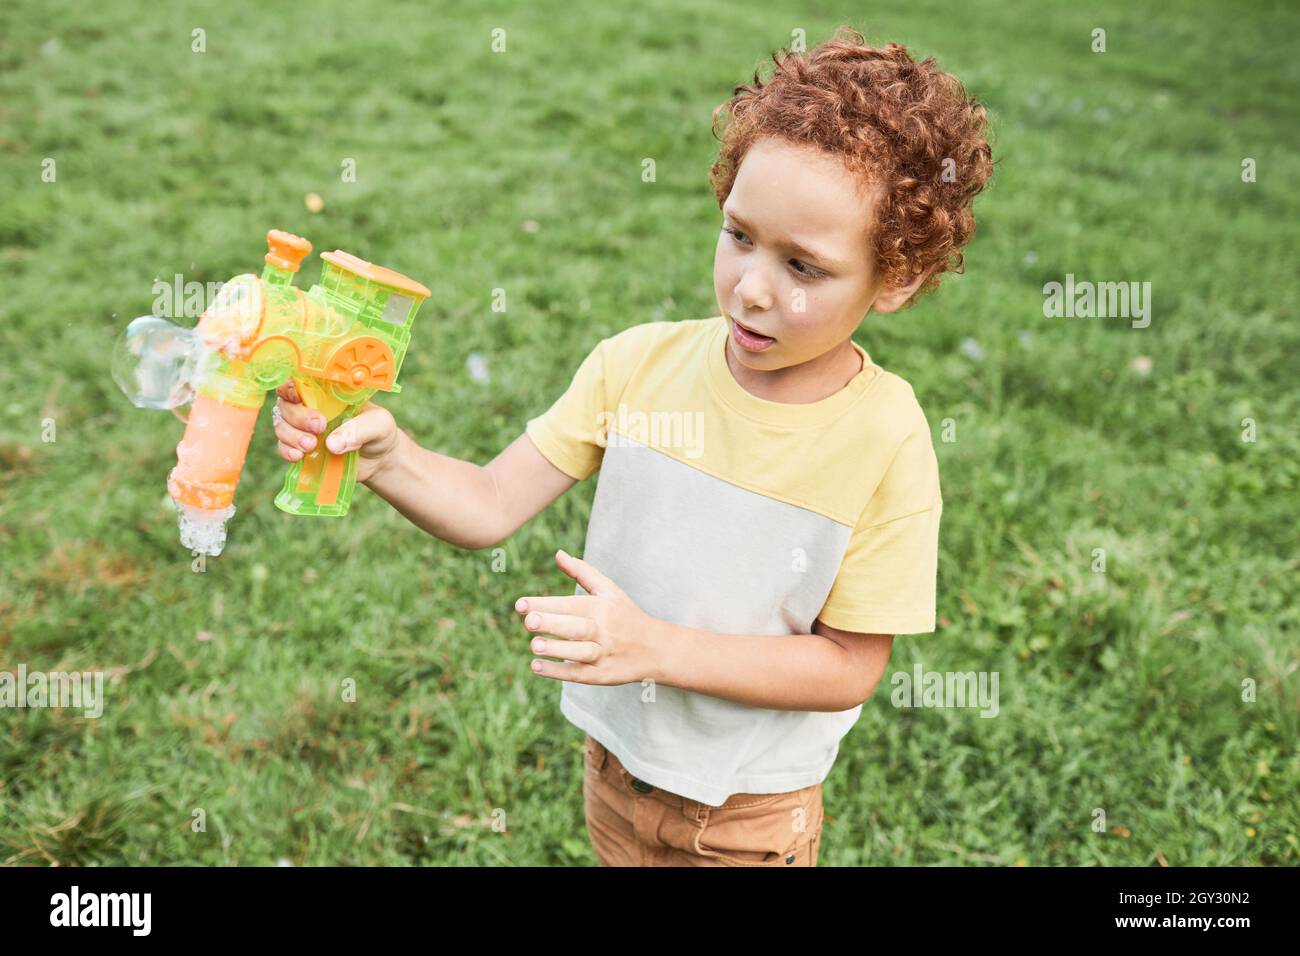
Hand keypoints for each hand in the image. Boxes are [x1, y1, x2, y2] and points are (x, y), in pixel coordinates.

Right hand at [272, 382, 401, 483]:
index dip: (291, 387)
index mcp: (327, 392)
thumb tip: (332, 443)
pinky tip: (298, 456)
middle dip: (298, 416)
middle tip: (319, 427)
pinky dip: (286, 451)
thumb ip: (360, 430)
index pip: (299, 381)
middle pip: (287, 404)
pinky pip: (283, 447)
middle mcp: (311, 406)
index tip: (299, 398)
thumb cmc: (380, 433)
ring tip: (311, 446)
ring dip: (291, 435)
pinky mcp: (303, 449)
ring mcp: (304, 428)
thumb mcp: (379, 425)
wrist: (381, 461)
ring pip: (282, 425)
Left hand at [515, 549, 658, 685]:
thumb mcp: (609, 590)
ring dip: (557, 649)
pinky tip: (537, 666)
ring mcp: (604, 654)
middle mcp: (603, 630)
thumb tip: (558, 553)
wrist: (657, 648)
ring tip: (533, 644)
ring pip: (580, 651)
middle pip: (577, 627)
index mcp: (602, 607)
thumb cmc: (625, 615)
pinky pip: (579, 674)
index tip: (519, 605)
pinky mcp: (603, 675)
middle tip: (528, 621)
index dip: (545, 604)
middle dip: (553, 624)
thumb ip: (582, 572)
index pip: (571, 604)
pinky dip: (559, 671)